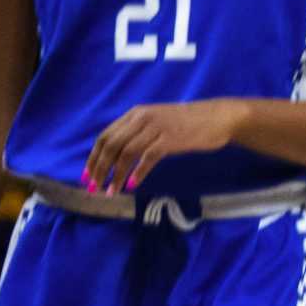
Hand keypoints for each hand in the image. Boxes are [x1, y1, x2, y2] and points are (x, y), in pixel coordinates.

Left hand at [87, 100, 245, 192]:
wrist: (217, 118)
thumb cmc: (189, 123)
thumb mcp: (157, 122)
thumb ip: (139, 133)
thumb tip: (120, 153)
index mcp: (134, 114)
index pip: (105, 136)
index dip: (93, 157)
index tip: (88, 175)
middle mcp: (140, 119)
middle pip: (111, 145)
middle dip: (99, 168)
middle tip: (94, 187)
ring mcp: (155, 129)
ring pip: (126, 153)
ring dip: (116, 174)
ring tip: (112, 190)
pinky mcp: (170, 140)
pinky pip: (148, 157)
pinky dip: (138, 172)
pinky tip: (132, 185)